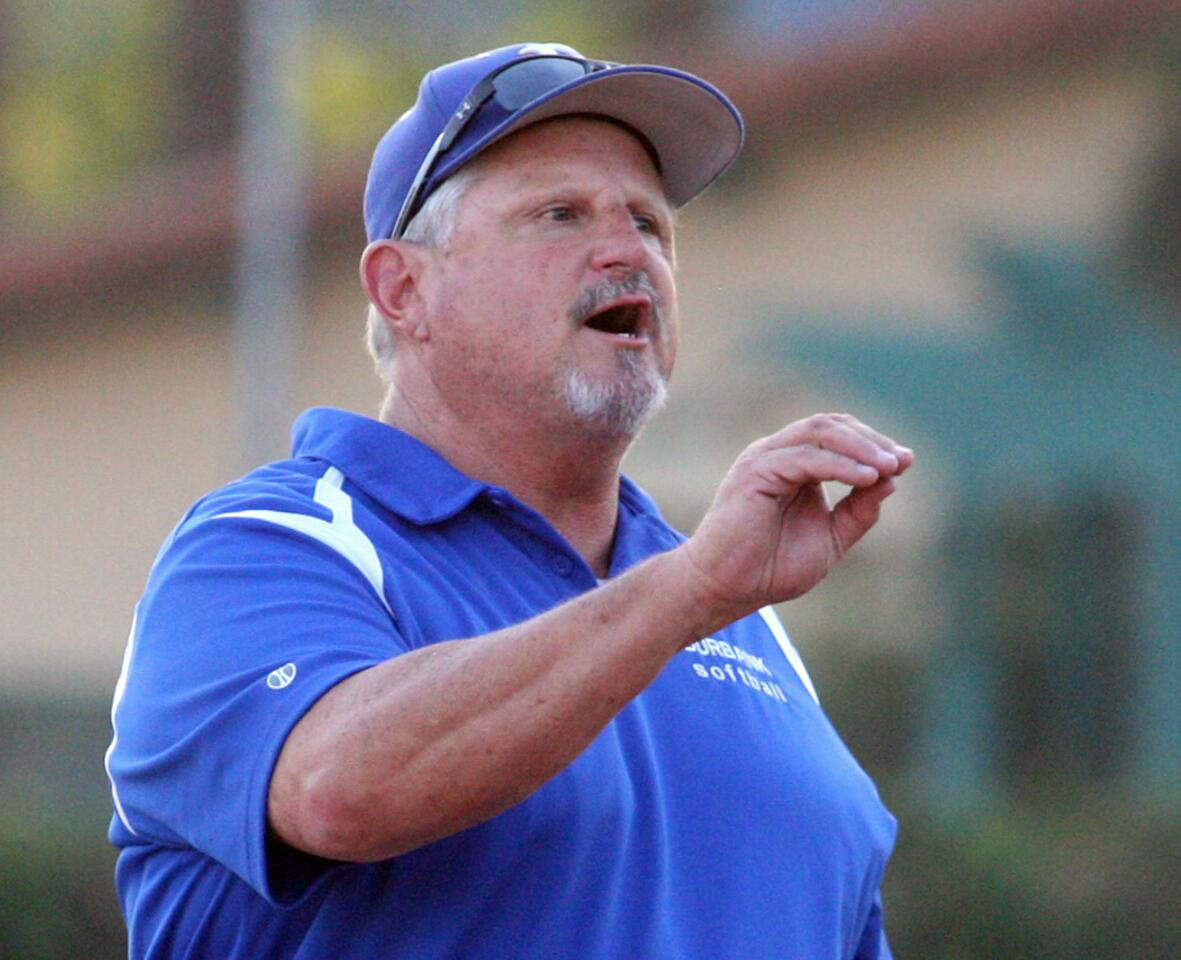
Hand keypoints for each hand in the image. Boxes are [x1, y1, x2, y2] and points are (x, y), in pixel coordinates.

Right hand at [679, 413, 913, 622]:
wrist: (726, 590)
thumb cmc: (769, 569)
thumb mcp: (830, 539)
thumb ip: (857, 511)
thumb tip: (891, 480)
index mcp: (792, 465)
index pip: (837, 435)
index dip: (874, 444)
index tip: (906, 462)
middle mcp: (776, 454)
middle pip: (831, 425)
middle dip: (872, 441)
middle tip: (901, 462)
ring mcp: (763, 459)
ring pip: (820, 432)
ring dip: (860, 447)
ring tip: (888, 468)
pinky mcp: (755, 473)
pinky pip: (805, 458)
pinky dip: (840, 465)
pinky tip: (865, 479)